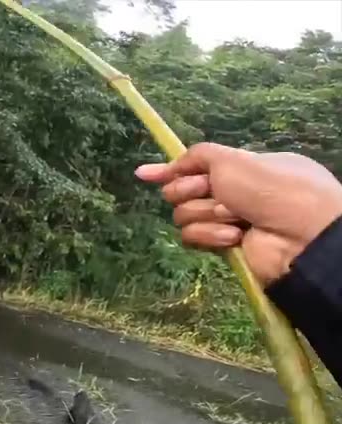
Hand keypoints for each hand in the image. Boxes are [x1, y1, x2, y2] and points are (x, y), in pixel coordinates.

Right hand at [136, 143, 341, 285]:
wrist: (299, 234)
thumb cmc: (270, 187)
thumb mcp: (231, 159)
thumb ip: (192, 158)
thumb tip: (147, 170)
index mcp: (240, 167)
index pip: (195, 166)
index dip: (172, 170)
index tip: (144, 174)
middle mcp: (233, 192)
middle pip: (183, 190)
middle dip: (191, 191)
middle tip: (208, 191)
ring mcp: (227, 220)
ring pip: (185, 215)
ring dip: (206, 214)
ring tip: (233, 217)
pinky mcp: (222, 246)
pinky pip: (194, 237)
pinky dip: (210, 235)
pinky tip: (234, 236)